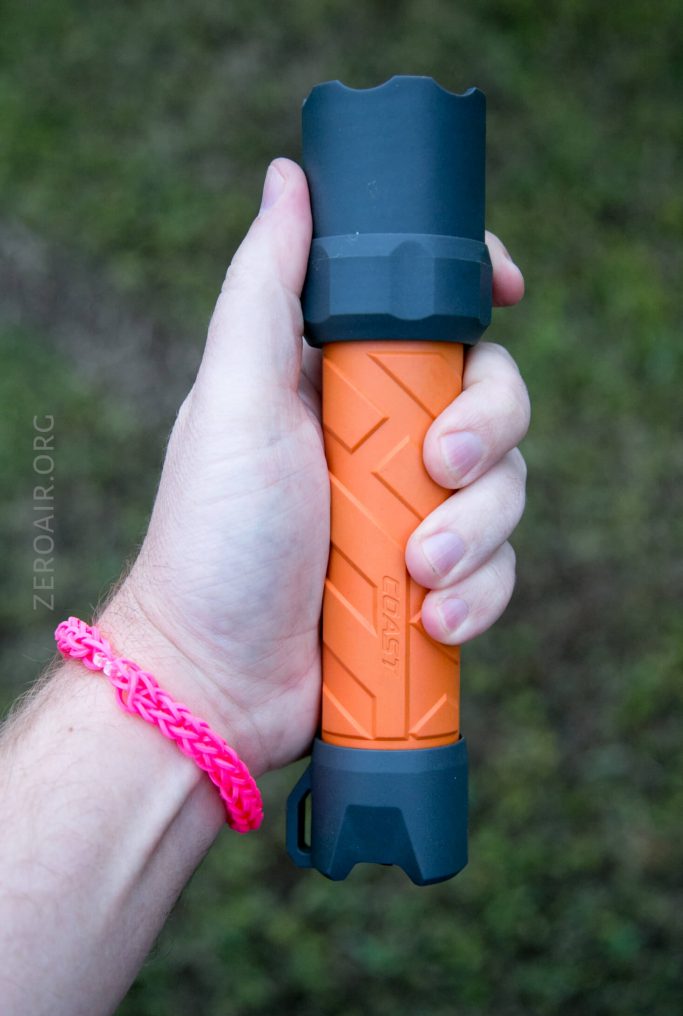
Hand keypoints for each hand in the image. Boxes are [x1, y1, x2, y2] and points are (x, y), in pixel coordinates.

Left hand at [104, 159, 527, 778]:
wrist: (218, 675)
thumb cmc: (214, 535)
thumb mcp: (234, 397)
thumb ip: (267, 288)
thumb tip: (290, 178)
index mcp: (338, 379)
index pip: (428, 311)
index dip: (475, 288)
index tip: (507, 288)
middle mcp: (384, 437)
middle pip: (493, 396)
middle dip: (484, 431)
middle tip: (436, 469)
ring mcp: (412, 510)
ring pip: (507, 487)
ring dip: (477, 531)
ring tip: (418, 572)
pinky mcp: (433, 578)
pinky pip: (499, 568)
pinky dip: (480, 594)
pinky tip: (434, 619)